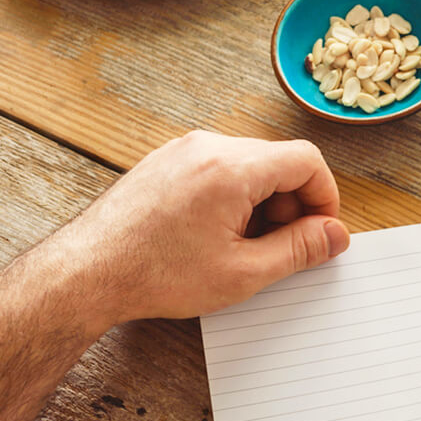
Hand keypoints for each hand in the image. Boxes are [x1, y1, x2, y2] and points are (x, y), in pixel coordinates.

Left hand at [53, 130, 350, 330]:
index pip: (306, 161)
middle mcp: (208, 147)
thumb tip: (334, 235)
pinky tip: (217, 237)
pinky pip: (218, 169)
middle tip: (284, 248)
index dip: (325, 198)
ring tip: (245, 247)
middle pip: (278, 162)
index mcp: (232, 167)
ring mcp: (182, 151)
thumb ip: (300, 250)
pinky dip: (233, 198)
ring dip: (262, 203)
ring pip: (249, 166)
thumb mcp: (244, 273)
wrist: (85, 273)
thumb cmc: (155, 274)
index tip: (320, 232)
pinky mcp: (165, 162)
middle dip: (293, 204)